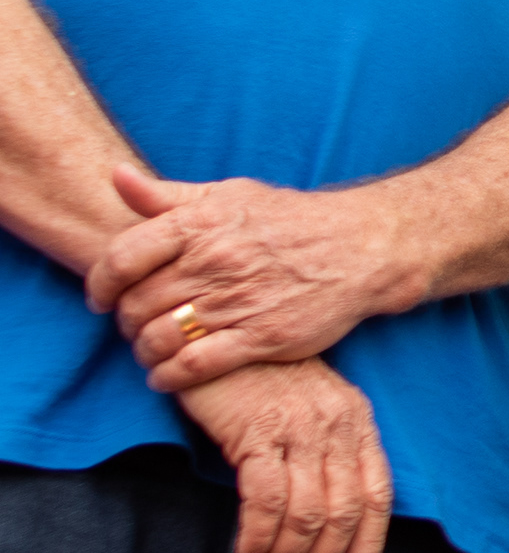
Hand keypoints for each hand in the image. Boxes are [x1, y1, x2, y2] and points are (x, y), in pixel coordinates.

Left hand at [91, 170, 414, 392]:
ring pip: (159, 338)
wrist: (364, 246)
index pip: (122, 258)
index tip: (101, 298)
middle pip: (137, 304)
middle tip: (135, 325)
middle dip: (127, 321)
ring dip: (144, 351)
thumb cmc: (291, 220)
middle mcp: (216, 262)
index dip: (100, 284)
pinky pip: (193, 366)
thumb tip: (115, 176)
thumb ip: (167, 194)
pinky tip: (167, 374)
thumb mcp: (231, 195)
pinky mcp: (262, 337)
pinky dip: (169, 376)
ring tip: (151, 350)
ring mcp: (238, 302)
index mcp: (202, 224)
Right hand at [179, 357, 391, 552]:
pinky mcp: (257, 433)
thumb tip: (322, 517)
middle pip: (344, 512)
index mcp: (357, 420)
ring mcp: (299, 428)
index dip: (369, 543)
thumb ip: (322, 451)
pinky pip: (266, 502)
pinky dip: (259, 538)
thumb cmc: (258, 377)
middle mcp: (337, 425)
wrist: (216, 334)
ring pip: (308, 514)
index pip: (378, 493)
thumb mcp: (307, 409)